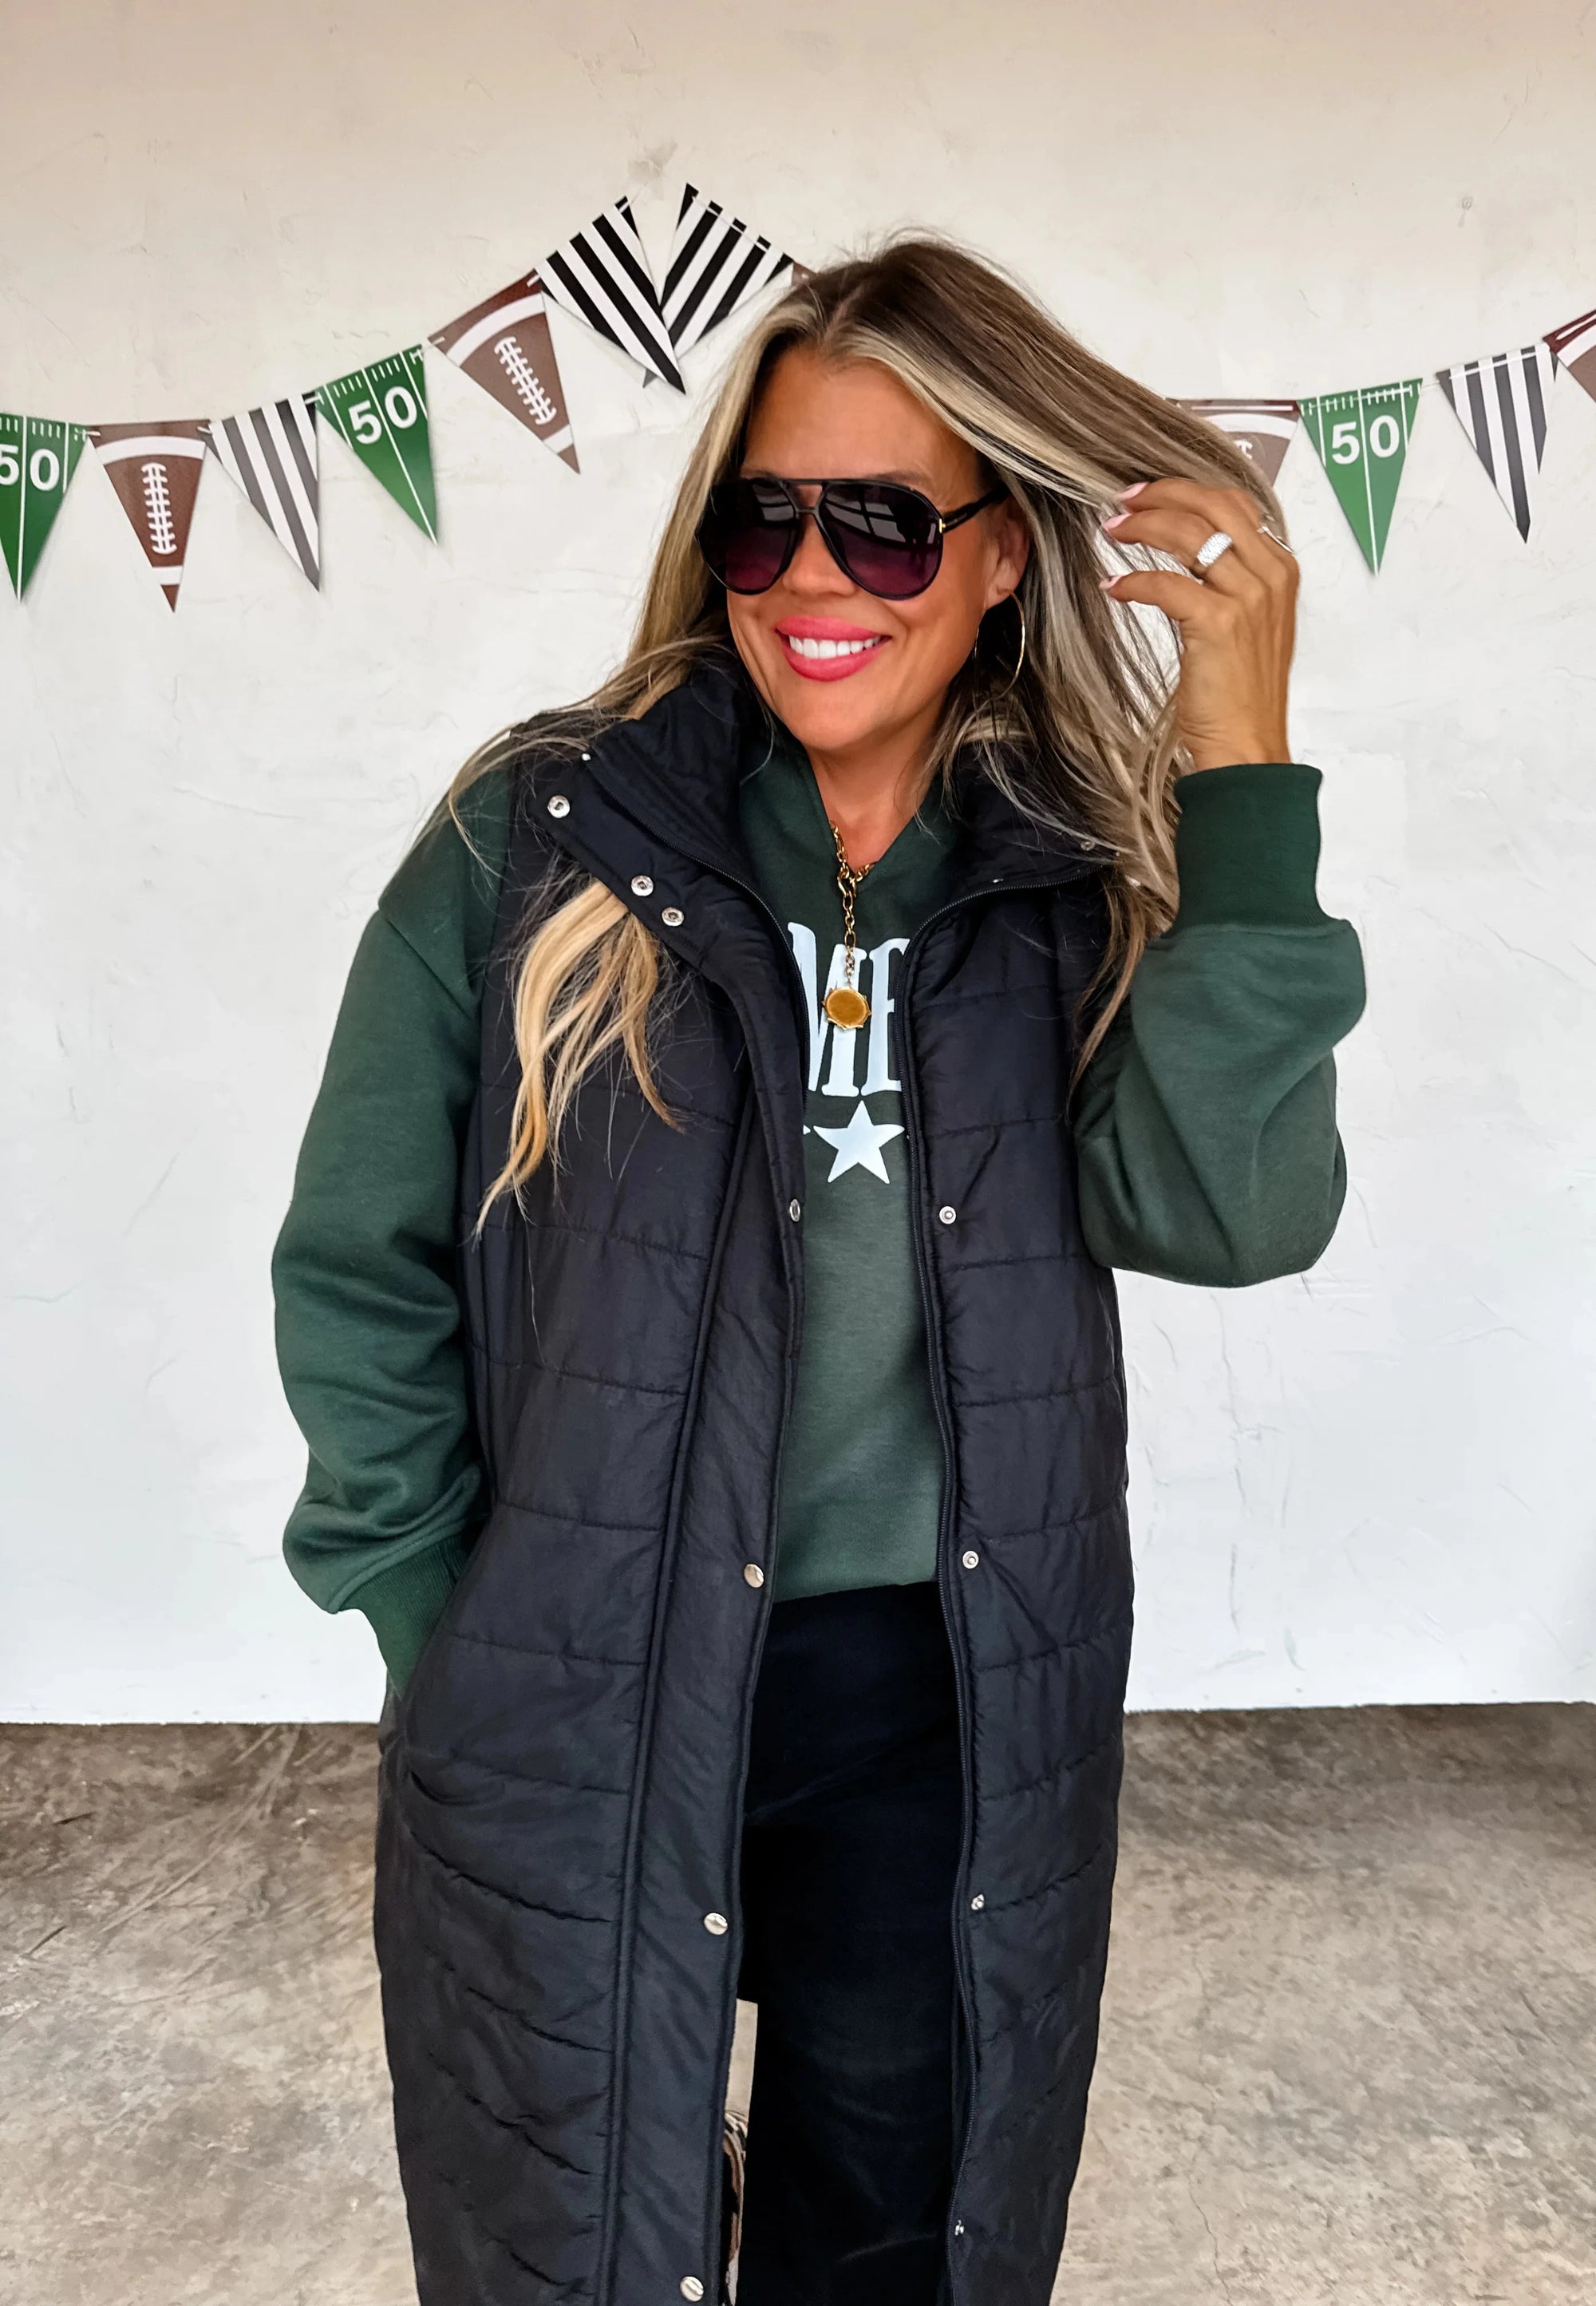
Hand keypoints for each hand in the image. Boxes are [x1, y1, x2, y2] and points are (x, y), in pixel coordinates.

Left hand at [1099, 478, 1297, 772]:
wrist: (1246, 744)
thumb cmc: (1241, 693)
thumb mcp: (1250, 624)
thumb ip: (1233, 581)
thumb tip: (1192, 548)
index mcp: (1280, 570)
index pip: (1235, 504)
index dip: (1187, 491)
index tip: (1150, 494)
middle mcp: (1270, 576)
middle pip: (1213, 506)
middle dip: (1162, 495)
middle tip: (1124, 501)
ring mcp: (1248, 598)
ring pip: (1188, 535)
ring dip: (1142, 527)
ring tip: (1113, 531)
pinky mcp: (1218, 623)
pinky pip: (1165, 583)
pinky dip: (1133, 581)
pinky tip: (1114, 586)